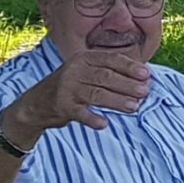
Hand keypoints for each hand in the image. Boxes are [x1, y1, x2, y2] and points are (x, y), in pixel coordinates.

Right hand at [17, 50, 151, 130]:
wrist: (37, 103)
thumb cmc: (71, 86)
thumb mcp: (86, 72)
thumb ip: (110, 72)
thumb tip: (144, 76)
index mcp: (83, 59)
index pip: (110, 59)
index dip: (129, 66)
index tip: (147, 74)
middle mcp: (74, 70)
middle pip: (106, 77)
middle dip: (127, 84)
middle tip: (145, 92)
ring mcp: (67, 88)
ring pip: (96, 94)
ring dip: (117, 101)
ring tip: (134, 107)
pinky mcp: (62, 106)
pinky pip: (81, 113)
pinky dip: (93, 119)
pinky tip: (105, 123)